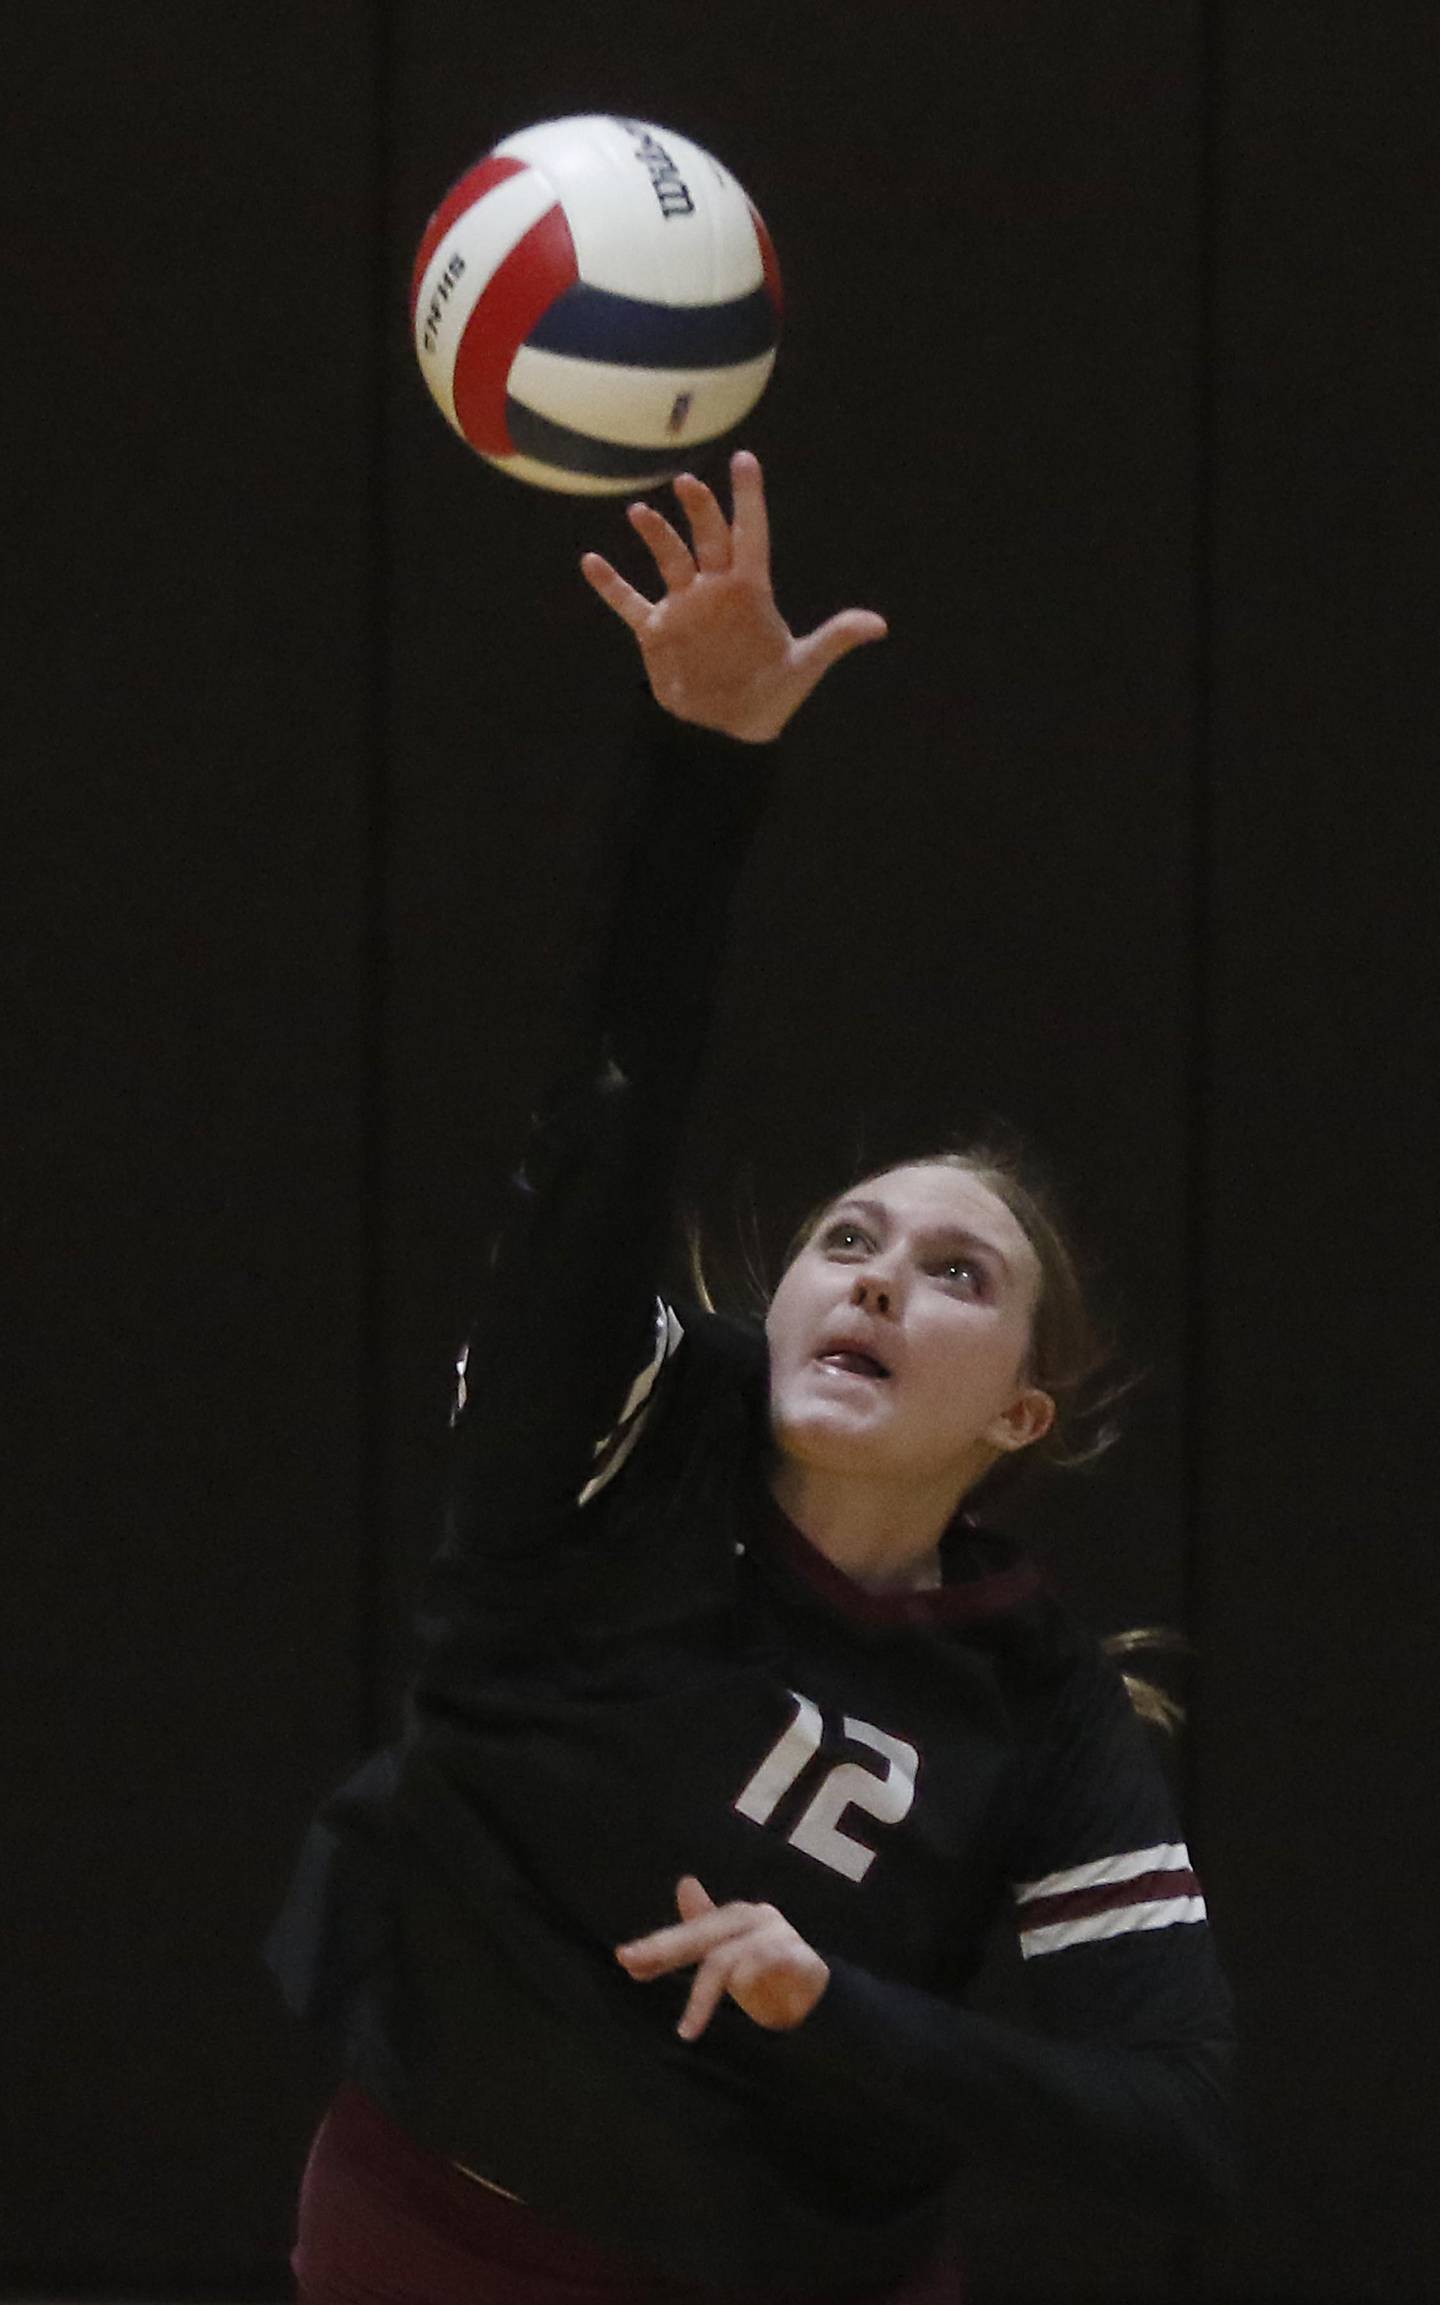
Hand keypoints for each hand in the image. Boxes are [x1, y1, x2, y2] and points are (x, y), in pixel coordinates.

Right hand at [580, 451, 886, 742]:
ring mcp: (685, 607)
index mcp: (751, 590)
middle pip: (708, 536)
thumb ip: (835, 639)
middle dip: (700, 509)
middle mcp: (716, 589)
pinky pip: (629, 601)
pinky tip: (591, 562)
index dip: (749, 498)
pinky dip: (610, 584)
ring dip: (656, 535)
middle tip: (689, 483)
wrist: (725, 734)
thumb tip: (879, 625)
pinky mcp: (657, 631)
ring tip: (641, 513)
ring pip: (668, 559)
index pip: (751, 533)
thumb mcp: (804, 667)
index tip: (744, 459)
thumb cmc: (770, 698)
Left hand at [615, 1874, 830, 2040]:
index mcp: (734, 1918)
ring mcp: (775, 1934)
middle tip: (632, 1964)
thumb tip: (684, 1883)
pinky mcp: (797, 1956)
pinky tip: (738, 1992)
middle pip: (701, 1935)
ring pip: (725, 1959)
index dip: (658, 1946)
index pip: (689, 1932)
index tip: (625, 1960)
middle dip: (664, 1950)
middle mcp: (752, 1918)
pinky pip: (765, 1965)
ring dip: (702, 1996)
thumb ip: (702, 1929)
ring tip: (686, 2030)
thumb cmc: (769, 1969)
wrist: (819, 1991)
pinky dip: (748, 1979)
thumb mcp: (730, 1954)